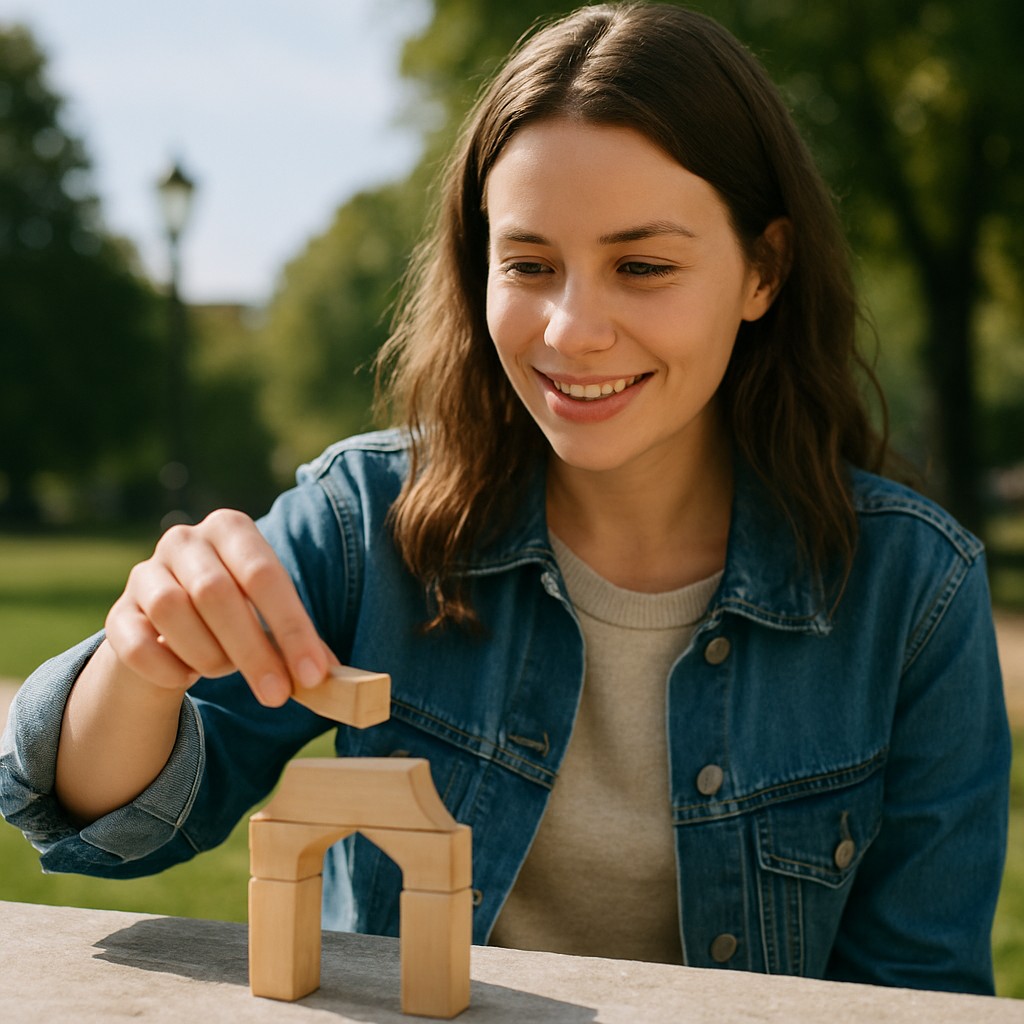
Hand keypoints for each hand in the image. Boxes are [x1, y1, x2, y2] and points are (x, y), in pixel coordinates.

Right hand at [104, 509, 328, 705]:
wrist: (171, 627)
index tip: (313, 675)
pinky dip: (167, 670)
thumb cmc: (238, 615)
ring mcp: (144, 572)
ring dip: (207, 654)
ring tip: (223, 668)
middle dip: (253, 652)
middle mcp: (184, 539)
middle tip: (277, 695)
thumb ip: (301, 643)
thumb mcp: (272, 617)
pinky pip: (136, 644)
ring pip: (172, 612)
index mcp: (232, 529)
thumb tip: (331, 677)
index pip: (265, 575)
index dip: (292, 629)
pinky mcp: (118, 612)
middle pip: (216, 593)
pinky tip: (186, 677)